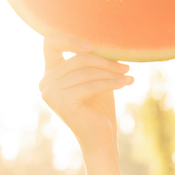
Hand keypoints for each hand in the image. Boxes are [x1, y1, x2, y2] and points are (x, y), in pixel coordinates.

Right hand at [39, 35, 133, 152]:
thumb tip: (106, 37)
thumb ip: (92, 59)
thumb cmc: (100, 107)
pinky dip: (110, 83)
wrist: (100, 137)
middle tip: (126, 67)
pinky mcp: (61, 102)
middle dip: (105, 62)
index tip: (93, 46)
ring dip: (110, 72)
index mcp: (50, 73)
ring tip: (128, 75)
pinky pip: (90, 85)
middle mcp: (45, 82)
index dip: (70, 39)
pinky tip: (126, 83)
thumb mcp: (95, 77)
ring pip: (86, 72)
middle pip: (78, 59)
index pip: (50, 42)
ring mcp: (50, 93)